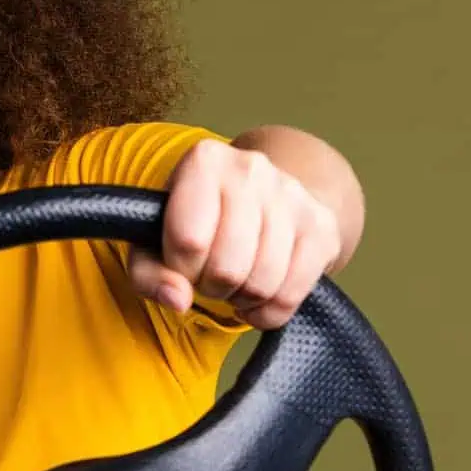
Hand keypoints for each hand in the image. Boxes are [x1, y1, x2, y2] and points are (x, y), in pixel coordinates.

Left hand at [129, 138, 344, 330]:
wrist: (262, 195)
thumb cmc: (198, 220)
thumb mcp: (154, 239)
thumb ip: (149, 273)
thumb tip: (178, 299)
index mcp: (205, 160)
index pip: (189, 241)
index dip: (181, 268)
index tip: (183, 262)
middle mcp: (252, 169)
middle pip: (228, 268)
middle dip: (212, 286)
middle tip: (210, 274)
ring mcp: (293, 196)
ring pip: (263, 284)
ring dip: (241, 298)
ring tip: (234, 279)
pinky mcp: (322, 227)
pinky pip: (292, 295)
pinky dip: (269, 310)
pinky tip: (257, 294)